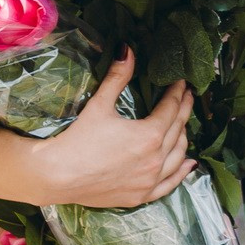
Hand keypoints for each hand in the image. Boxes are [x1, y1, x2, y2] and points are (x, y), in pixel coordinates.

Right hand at [40, 51, 194, 208]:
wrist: (55, 176)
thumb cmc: (76, 139)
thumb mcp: (100, 105)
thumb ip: (118, 78)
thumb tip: (127, 49)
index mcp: (150, 135)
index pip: (171, 109)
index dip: (177, 93)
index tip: (181, 83)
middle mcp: (156, 159)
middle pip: (178, 130)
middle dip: (184, 110)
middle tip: (187, 96)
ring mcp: (149, 180)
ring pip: (178, 156)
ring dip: (183, 137)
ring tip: (183, 124)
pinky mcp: (140, 196)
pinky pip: (169, 184)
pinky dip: (181, 173)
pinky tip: (189, 165)